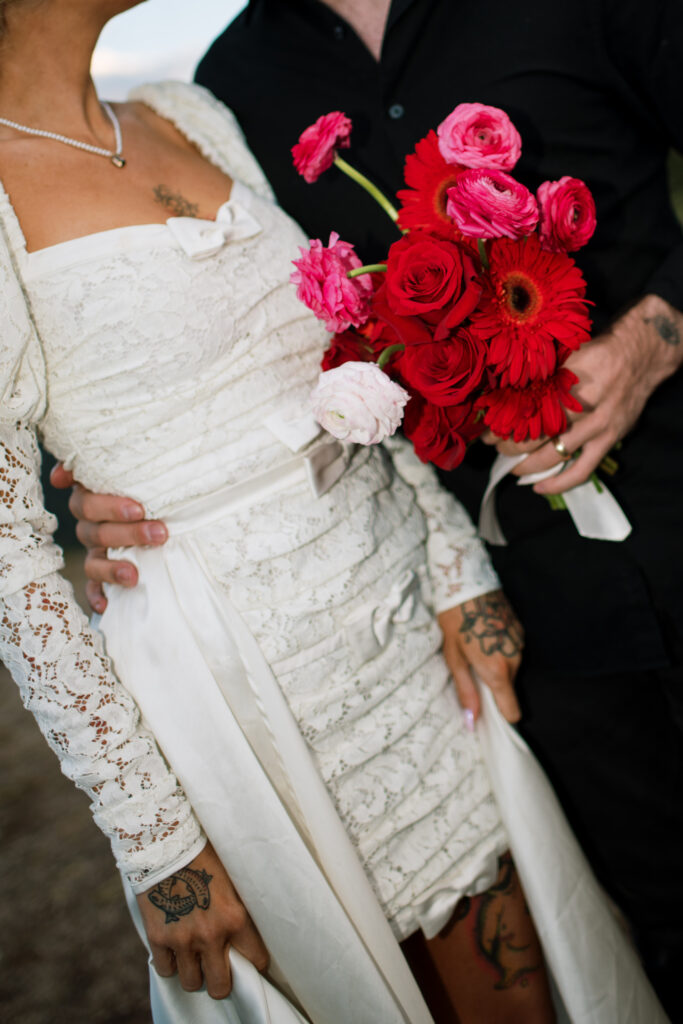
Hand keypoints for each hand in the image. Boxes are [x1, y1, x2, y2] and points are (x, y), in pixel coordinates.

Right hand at [50, 464, 167, 613]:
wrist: (168, 514)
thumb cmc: (152, 487)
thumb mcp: (140, 470)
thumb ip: (110, 464)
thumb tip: (62, 475)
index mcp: (94, 498)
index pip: (88, 502)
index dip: (111, 507)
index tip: (139, 509)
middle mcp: (91, 525)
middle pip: (96, 531)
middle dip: (129, 534)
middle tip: (160, 534)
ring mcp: (95, 551)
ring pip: (94, 561)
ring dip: (113, 569)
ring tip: (134, 575)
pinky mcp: (102, 575)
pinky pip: (93, 588)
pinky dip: (97, 596)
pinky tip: (107, 605)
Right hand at [136, 842, 268, 999]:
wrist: (167, 843)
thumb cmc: (205, 853)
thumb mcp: (233, 877)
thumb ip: (241, 904)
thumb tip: (254, 922)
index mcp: (235, 917)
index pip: (257, 960)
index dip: (255, 961)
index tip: (250, 958)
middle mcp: (210, 935)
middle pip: (220, 986)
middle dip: (222, 981)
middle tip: (220, 968)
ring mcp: (182, 939)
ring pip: (192, 982)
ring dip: (195, 972)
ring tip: (196, 957)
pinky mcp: (158, 937)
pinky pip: (166, 970)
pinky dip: (171, 964)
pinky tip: (176, 949)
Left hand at [438, 589, 523, 723]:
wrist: (468, 585)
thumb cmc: (455, 621)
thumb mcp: (454, 658)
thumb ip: (466, 691)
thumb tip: (472, 721)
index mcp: (498, 671)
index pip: (512, 711)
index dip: (500, 715)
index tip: (487, 711)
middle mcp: (515, 660)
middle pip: (508, 688)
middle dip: (492, 685)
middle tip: (471, 668)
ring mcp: (520, 644)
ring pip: (511, 669)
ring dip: (496, 666)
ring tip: (476, 648)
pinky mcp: (520, 631)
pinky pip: (512, 652)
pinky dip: (501, 650)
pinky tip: (486, 635)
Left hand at [482, 294, 682, 494]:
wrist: (640, 356)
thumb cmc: (598, 353)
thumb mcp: (567, 355)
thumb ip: (541, 375)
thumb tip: (503, 391)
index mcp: (567, 381)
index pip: (526, 407)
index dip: (502, 420)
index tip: (487, 425)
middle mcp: (582, 405)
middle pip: (535, 433)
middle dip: (508, 442)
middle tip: (492, 444)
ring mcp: (597, 426)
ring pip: (553, 454)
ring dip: (526, 463)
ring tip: (509, 464)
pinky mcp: (608, 440)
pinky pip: (582, 470)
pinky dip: (559, 483)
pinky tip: (538, 488)